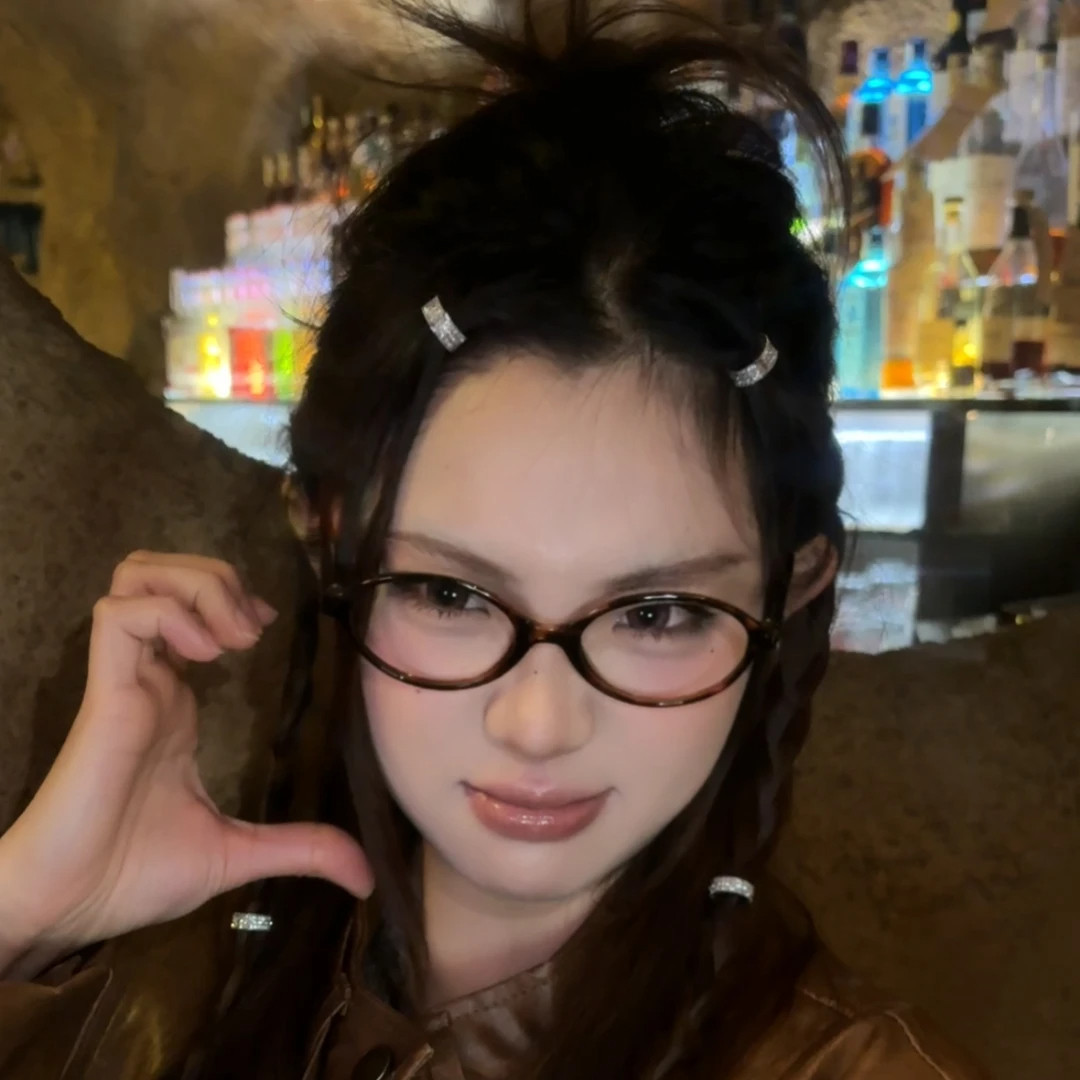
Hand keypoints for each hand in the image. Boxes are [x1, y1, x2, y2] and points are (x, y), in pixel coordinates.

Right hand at [0, 552, 371, 971]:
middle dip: (218, 578)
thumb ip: (298, 849)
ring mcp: (125, 682)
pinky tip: (205, 652)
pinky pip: (119, 617)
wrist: (68, 909)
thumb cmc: (132, 876)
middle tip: (254, 627)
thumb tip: (364, 874)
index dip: (235, 600)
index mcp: (175, 703)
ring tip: (232, 634)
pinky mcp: (104, 696)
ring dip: (195, 585)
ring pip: (138, 578)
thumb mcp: (234, 853)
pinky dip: (168, 613)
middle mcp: (151, 679)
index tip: (270, 626)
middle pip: (163, 574)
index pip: (193, 611)